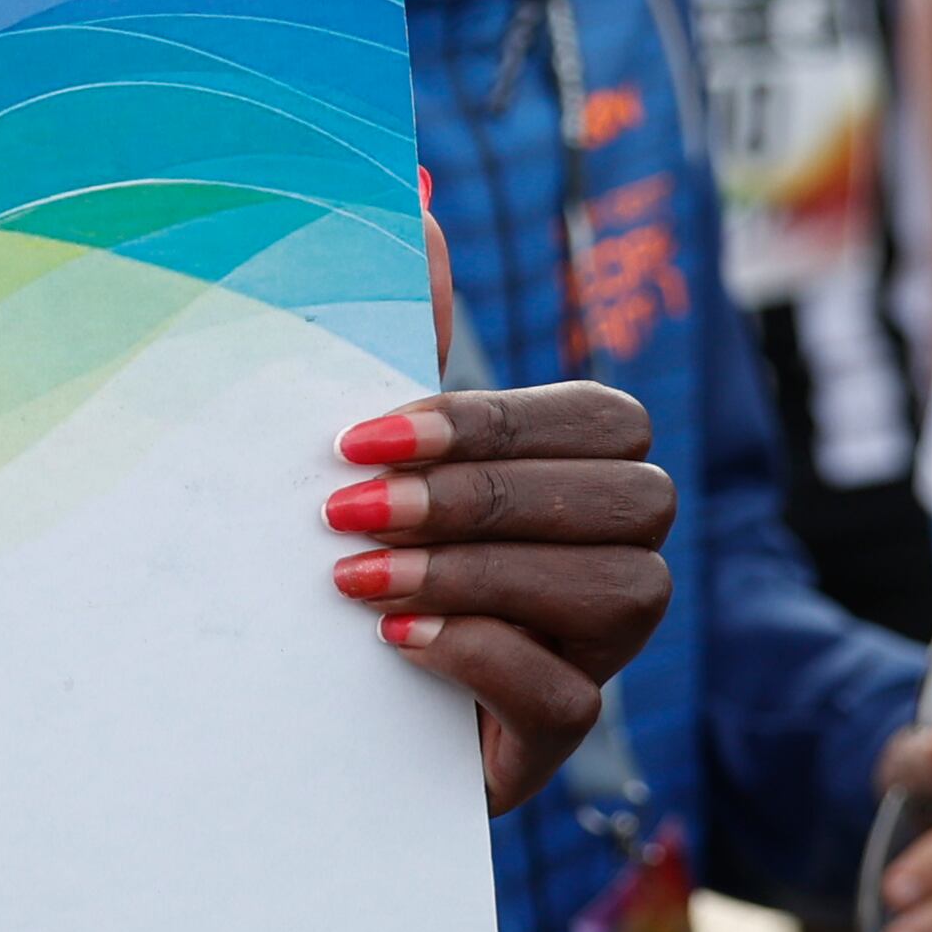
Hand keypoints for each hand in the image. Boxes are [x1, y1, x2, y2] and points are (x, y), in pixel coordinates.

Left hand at [331, 214, 675, 812]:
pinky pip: (571, 698)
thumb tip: (414, 194)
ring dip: (476, 576)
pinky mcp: (556, 737)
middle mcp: (618, 552)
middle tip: (349, 506)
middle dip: (482, 497)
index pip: (598, 420)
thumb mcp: (378, 432)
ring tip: (357, 577)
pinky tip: (397, 639)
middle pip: (625, 499)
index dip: (488, 423)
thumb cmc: (361, 531)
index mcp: (585, 468)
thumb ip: (409, 319)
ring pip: (614, 592)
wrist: (306, 684)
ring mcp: (601, 650)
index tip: (361, 437)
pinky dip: (482, 656)